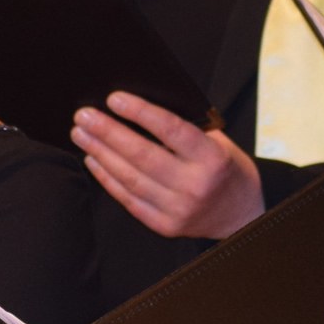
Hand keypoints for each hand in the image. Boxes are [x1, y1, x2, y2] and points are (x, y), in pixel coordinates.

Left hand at [73, 94, 263, 240]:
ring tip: (81, 134)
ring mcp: (178, 209)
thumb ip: (187, 129)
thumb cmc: (226, 171)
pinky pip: (128, 199)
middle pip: (142, 155)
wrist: (242, 216)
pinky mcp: (164, 225)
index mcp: (213, 159)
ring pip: (130, 178)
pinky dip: (107, 178)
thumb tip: (140, 108)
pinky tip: (93, 159)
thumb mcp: (219, 143)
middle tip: (84, 115)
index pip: (171, 130)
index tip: (115, 99)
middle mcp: (195, 185)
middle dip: (107, 132)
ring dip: (100, 153)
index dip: (140, 113)